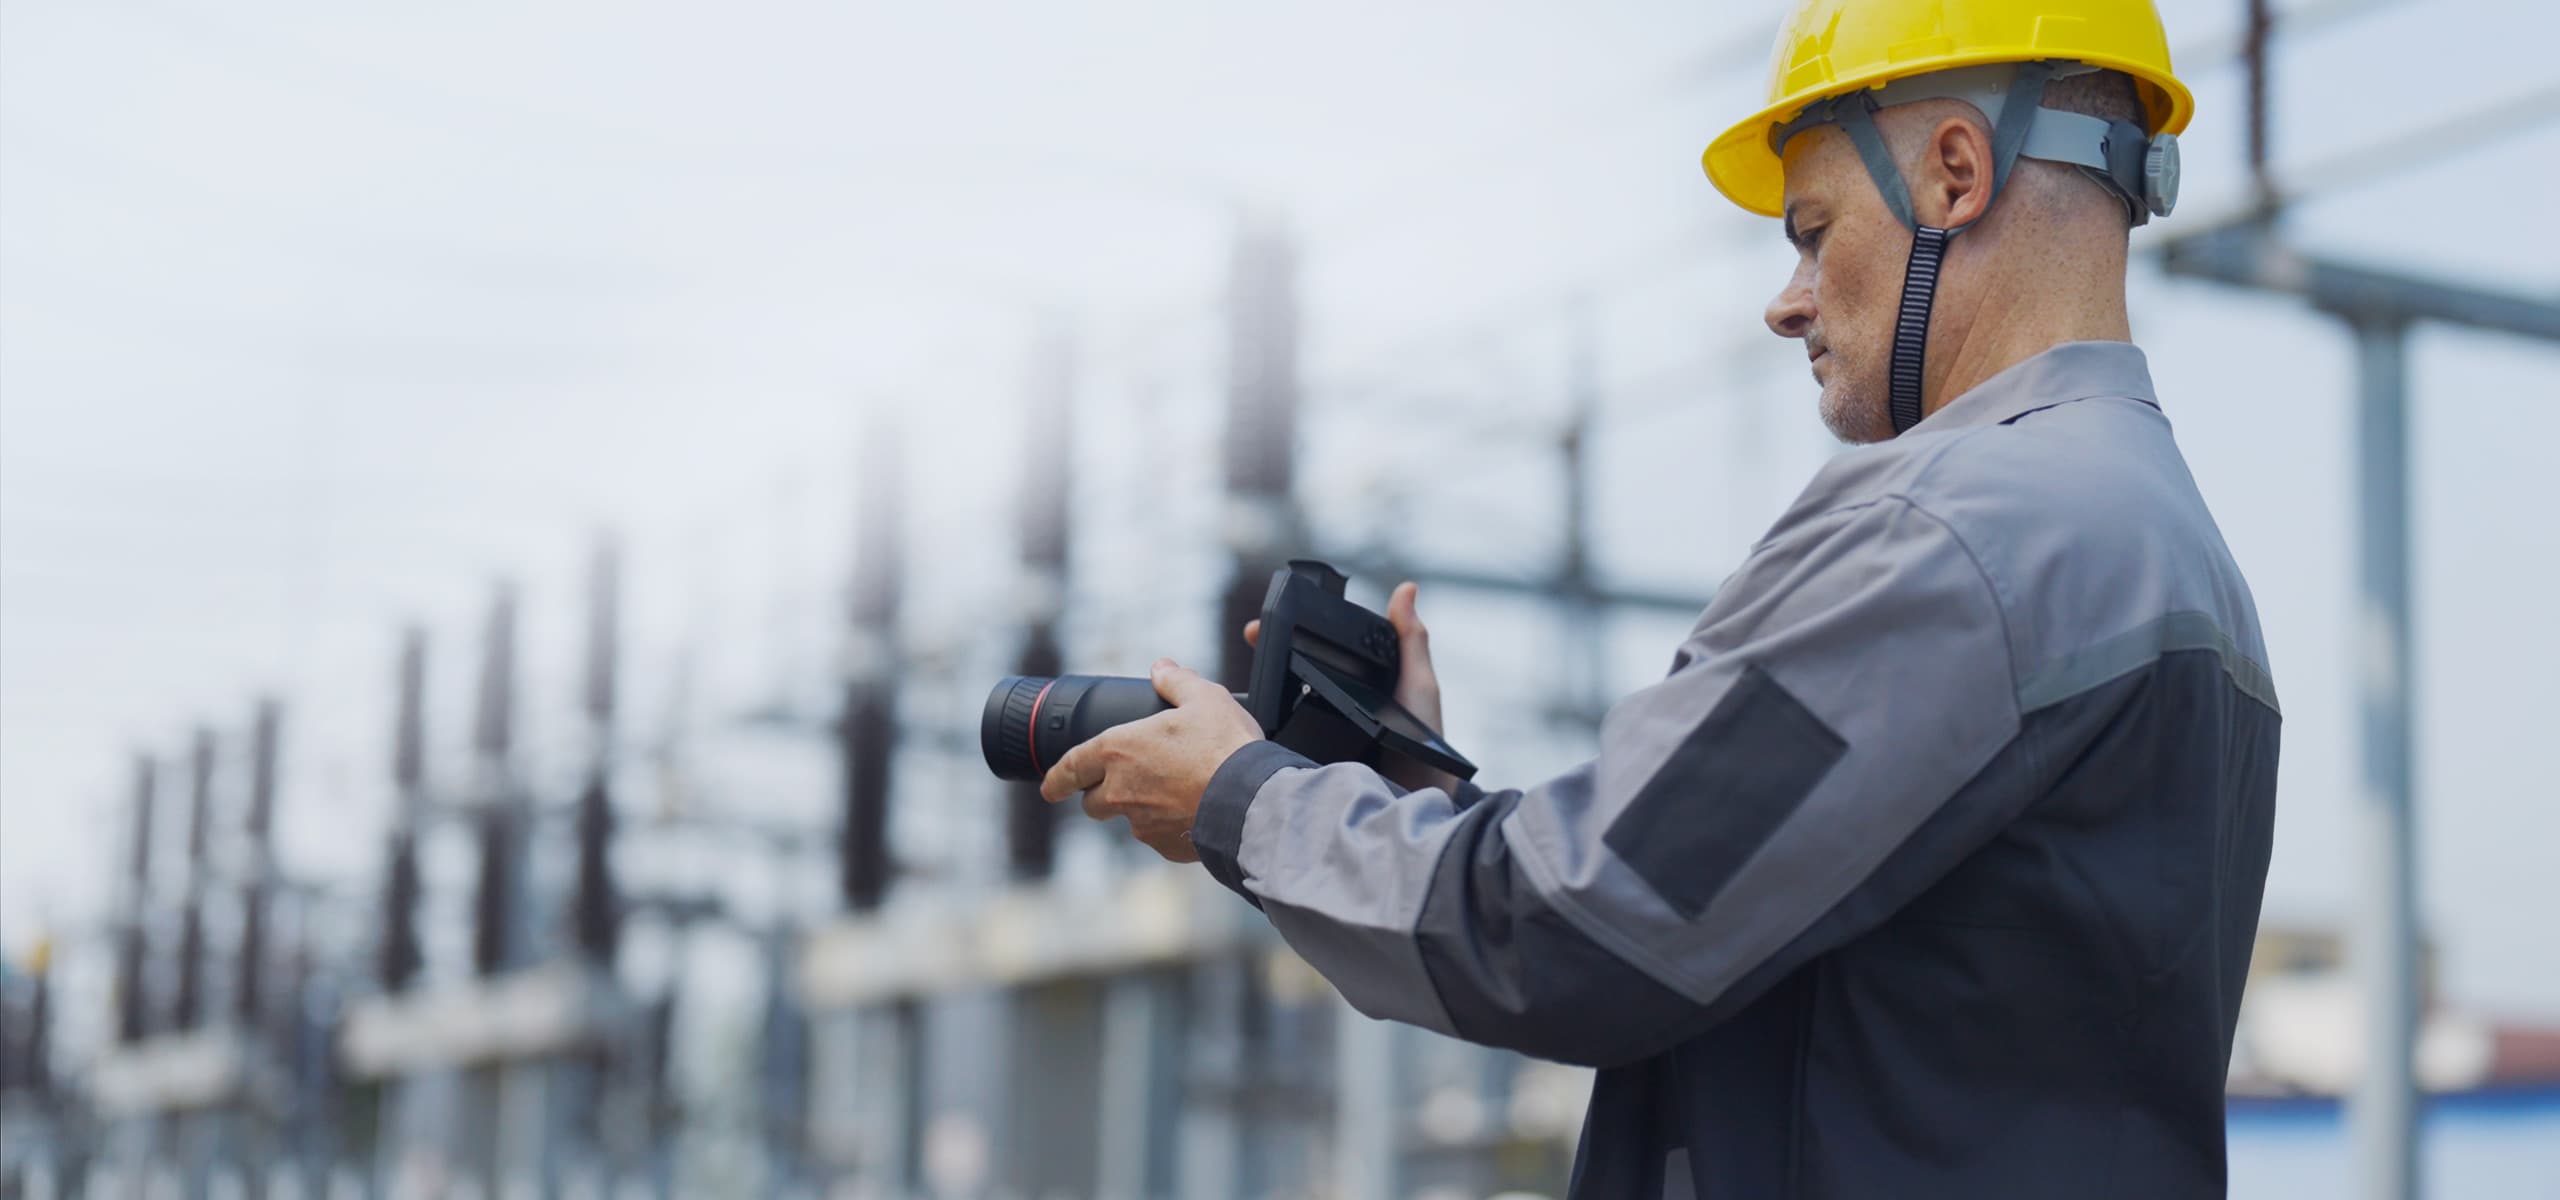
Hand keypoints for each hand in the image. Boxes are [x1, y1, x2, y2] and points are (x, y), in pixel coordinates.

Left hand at [1039, 658, 1263, 862]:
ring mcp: (1142, 823)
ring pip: (1129, 819)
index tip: (1049, 787)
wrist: (1252, 800)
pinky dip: (1170, 826)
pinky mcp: (1165, 847)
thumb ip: (1177, 681)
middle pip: (1093, 802)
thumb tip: (1162, 668)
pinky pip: (1159, 836)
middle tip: (1125, 782)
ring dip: (1141, 808)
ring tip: (1176, 792)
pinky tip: (1195, 811)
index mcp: (1118, 750)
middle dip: (1100, 794)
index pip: (1069, 768)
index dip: (1055, 779)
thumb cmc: (1225, 746)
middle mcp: (1121, 791)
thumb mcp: (1204, 698)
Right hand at [1245, 580, 1457, 794]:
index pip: (1309, 660)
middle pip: (1285, 687)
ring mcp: (1315, 745)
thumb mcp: (1419, 689)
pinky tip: (1246, 735)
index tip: (1253, 630)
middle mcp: (1329, 714)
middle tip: (1248, 646)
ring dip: (1254, 709)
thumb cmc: (1427, 749)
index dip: (1280, 641)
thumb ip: (1411, 642)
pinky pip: (1279, 756)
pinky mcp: (1307, 774)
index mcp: (1352, 691)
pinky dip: (1263, 746)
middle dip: (1260, 668)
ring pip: (1275, 722)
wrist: (1418, 807)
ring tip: (1235, 693)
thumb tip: (1406, 589)